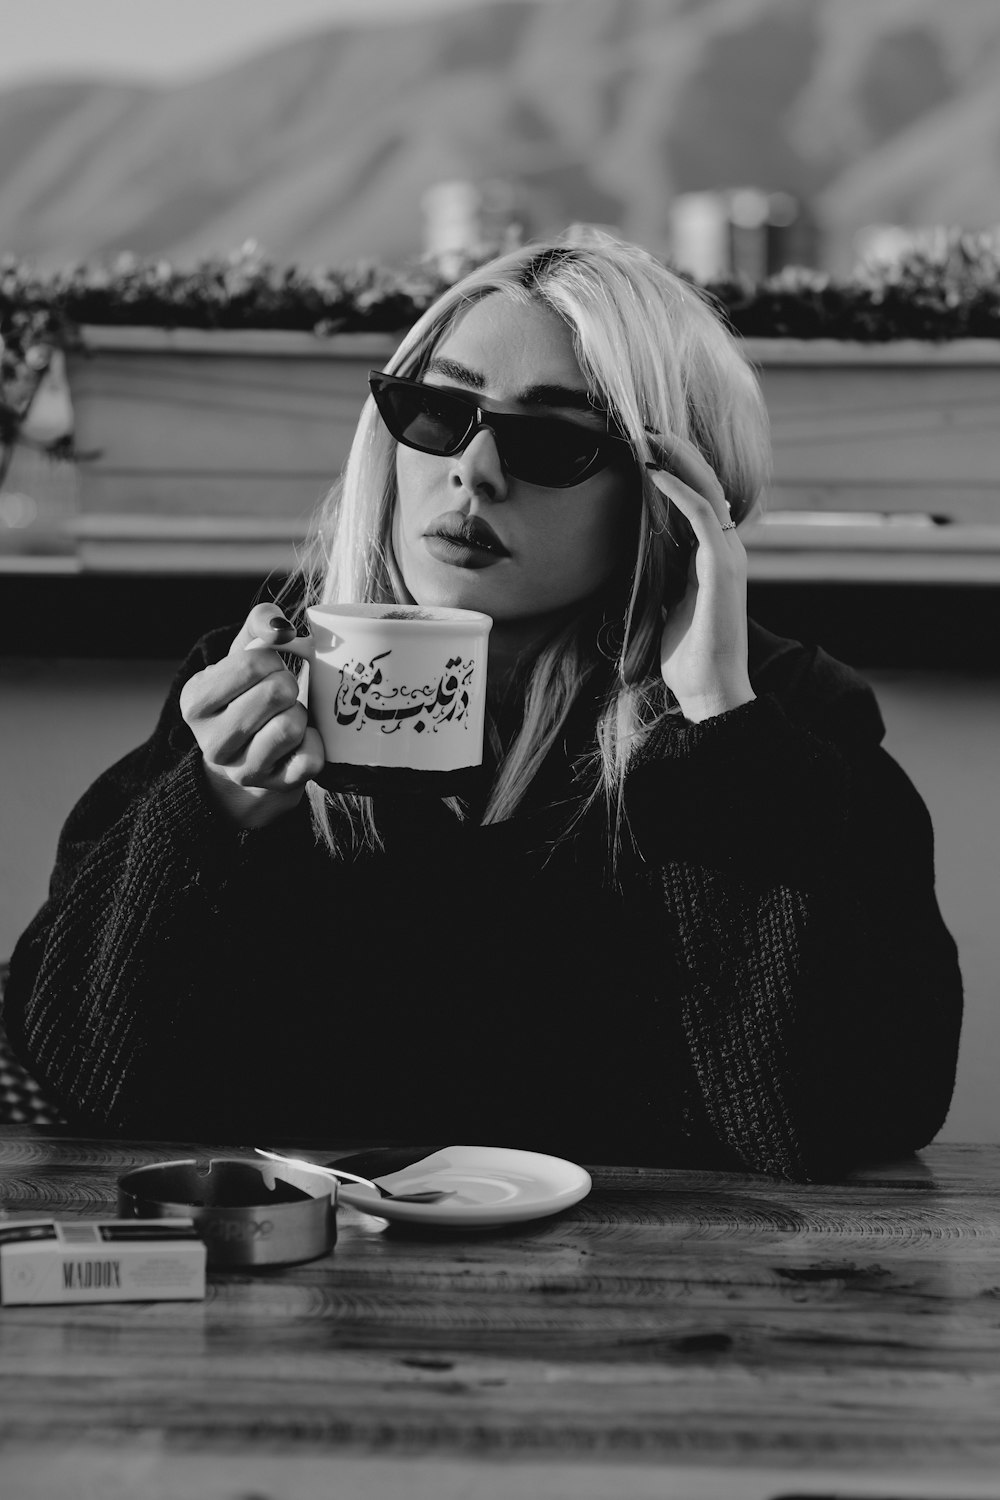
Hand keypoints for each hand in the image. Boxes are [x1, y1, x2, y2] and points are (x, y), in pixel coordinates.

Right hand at [179, 603, 324, 828]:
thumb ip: (260, 624)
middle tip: (279, 694)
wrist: (249, 750)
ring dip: (299, 713)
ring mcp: (243, 770)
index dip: (272, 659)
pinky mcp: (276, 786)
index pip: (253, 663)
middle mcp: (212, 743)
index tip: (266, 670)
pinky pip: (312, 758)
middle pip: (277, 692)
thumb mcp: (244, 653)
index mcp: (195, 702)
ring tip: (285, 716)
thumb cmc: (248, 692)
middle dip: (287, 685)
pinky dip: (315, 742)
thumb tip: (281, 628)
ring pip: (293, 726)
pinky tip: (299, 741)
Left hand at [647, 435, 754, 723]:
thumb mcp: (666, 608)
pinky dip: (679, 490)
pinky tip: (656, 474)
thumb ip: (663, 581)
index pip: (698, 499)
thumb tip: (640, 568)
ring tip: (650, 436)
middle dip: (678, 452)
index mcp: (713, 557)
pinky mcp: (723, 566)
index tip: (644, 448)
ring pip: (707, 490)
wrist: (710, 690)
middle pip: (706, 484)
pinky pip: (702, 515)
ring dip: (678, 460)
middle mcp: (726, 550)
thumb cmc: (687, 657)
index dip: (675, 470)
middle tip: (646, 428)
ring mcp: (729, 556)